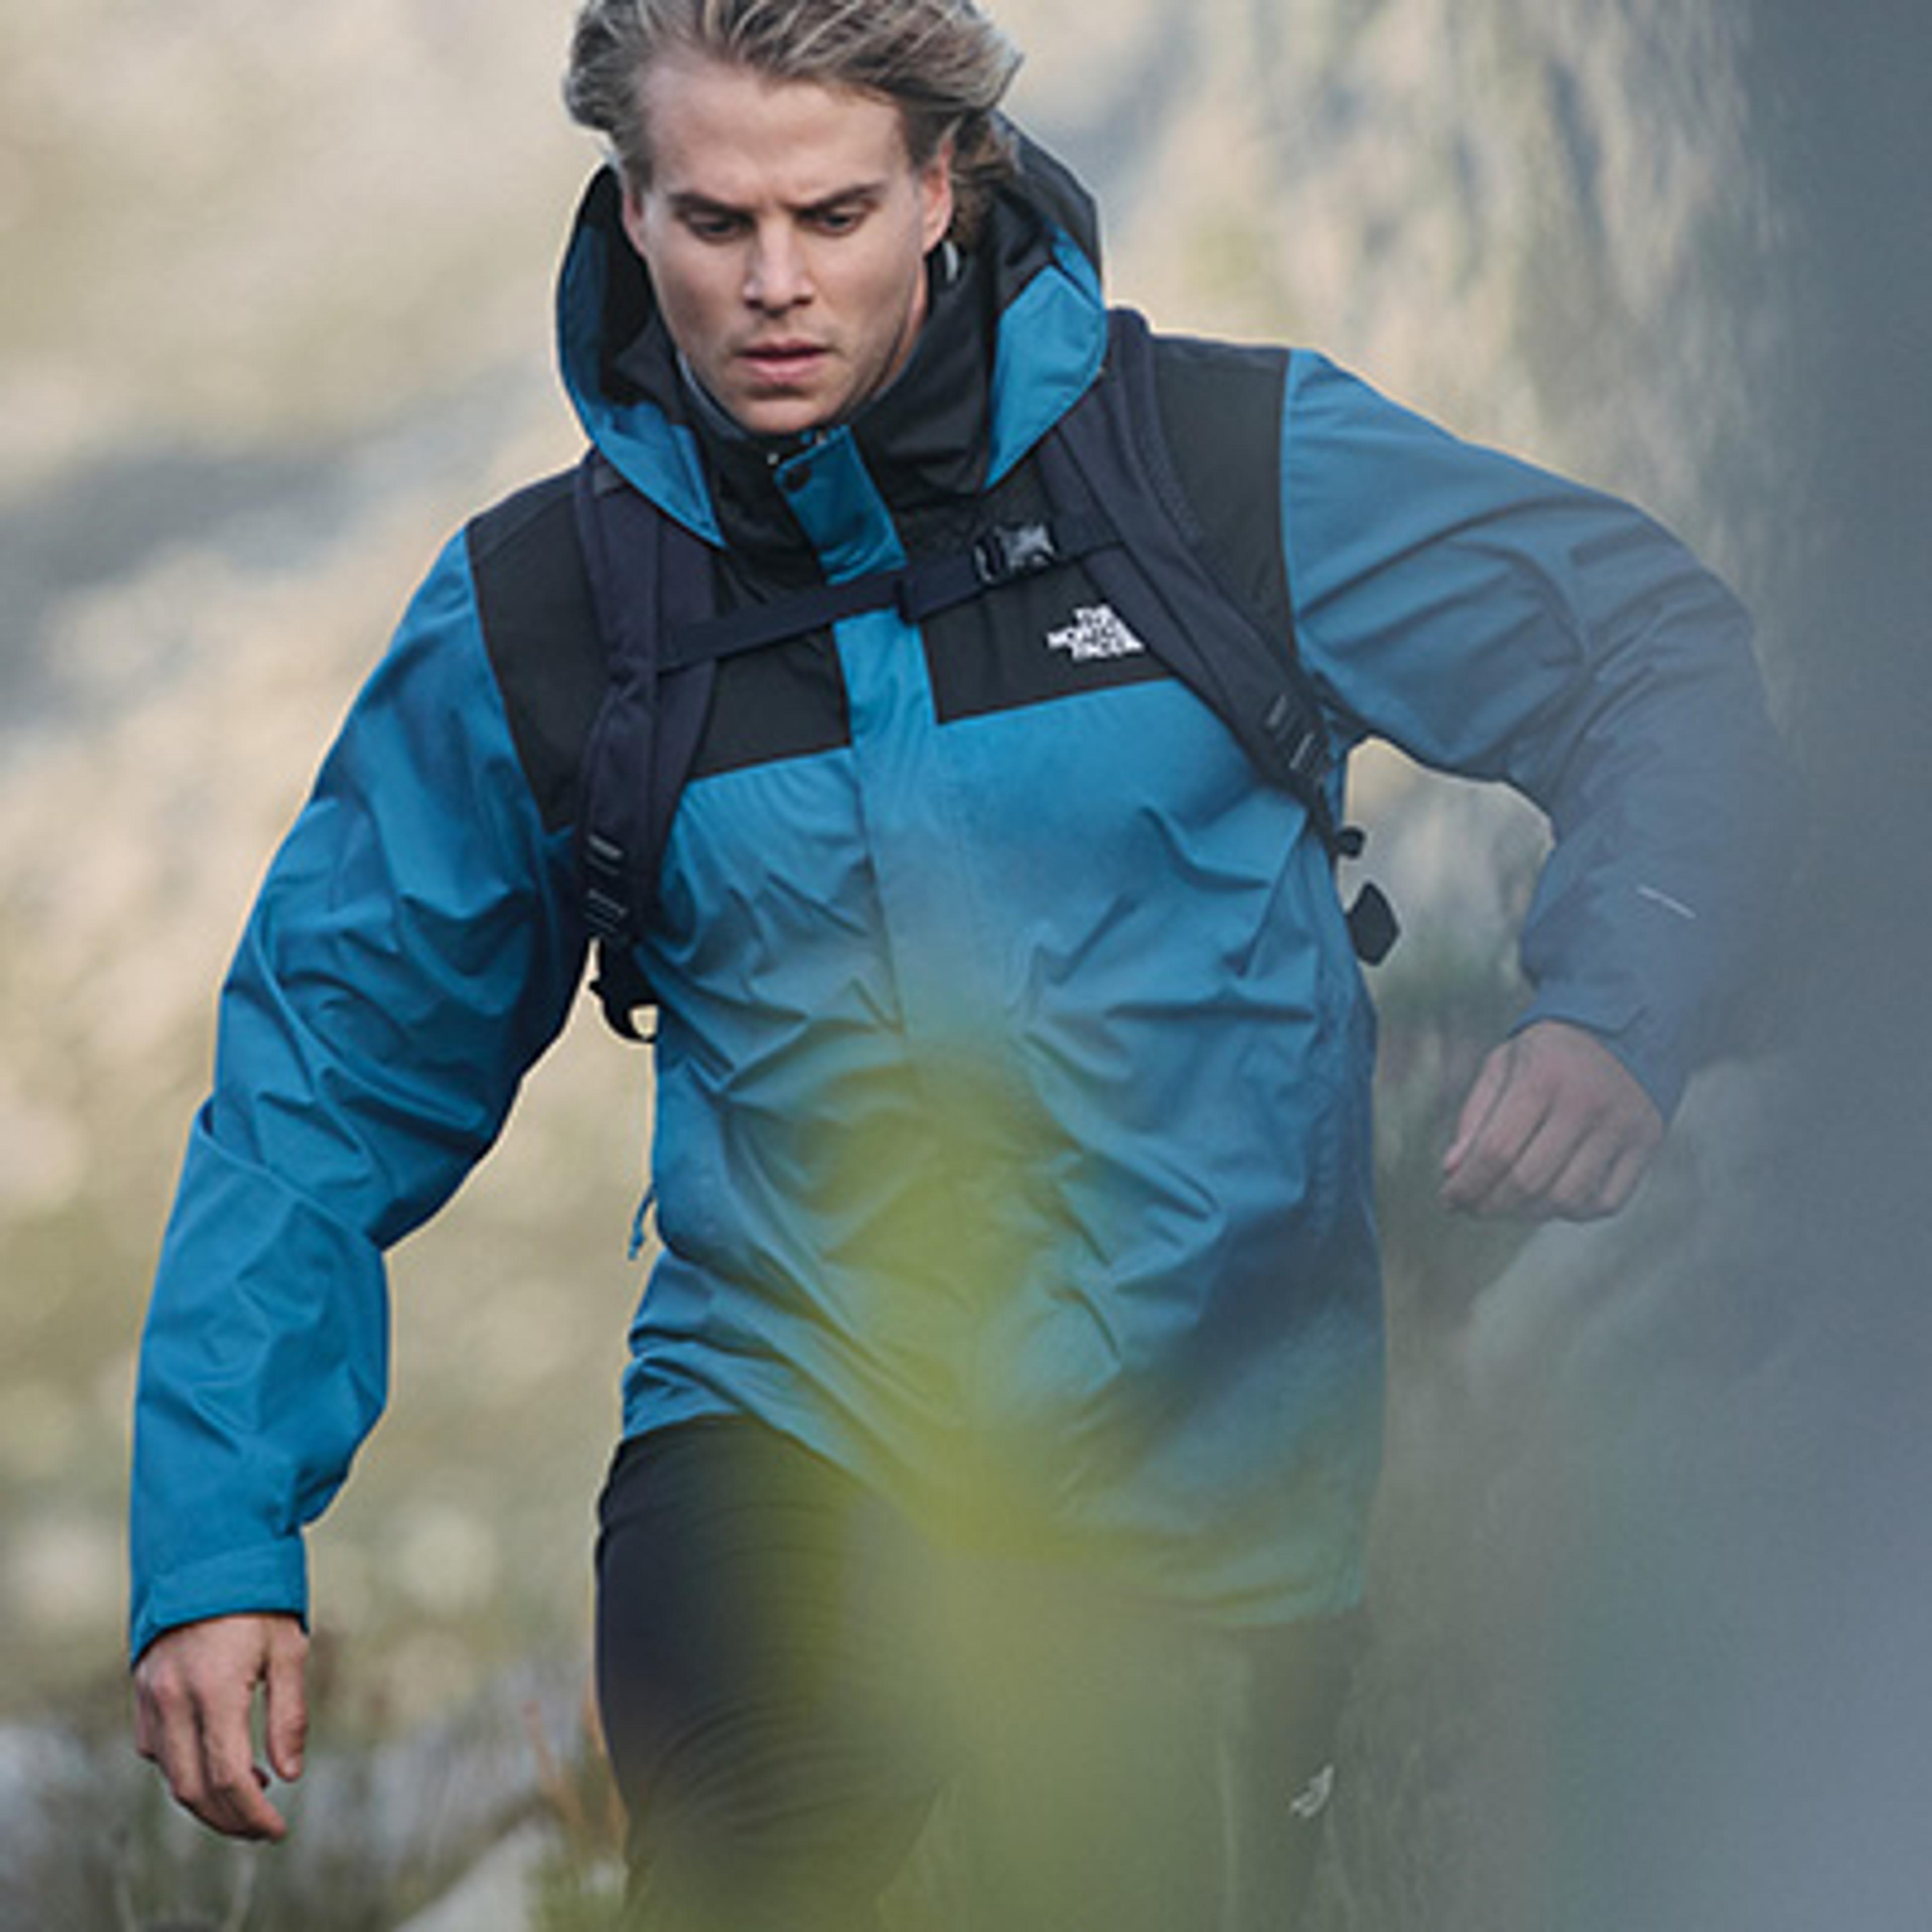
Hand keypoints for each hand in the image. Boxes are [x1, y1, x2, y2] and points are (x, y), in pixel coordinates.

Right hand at [133, 1612, 308, 1840]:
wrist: (207, 1550)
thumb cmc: (258, 1595)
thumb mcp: (289, 1648)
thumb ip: (288, 1715)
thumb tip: (290, 1774)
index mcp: (216, 1690)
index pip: (230, 1778)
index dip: (253, 1816)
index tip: (277, 1831)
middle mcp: (174, 1699)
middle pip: (193, 1789)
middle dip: (229, 1819)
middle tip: (263, 1827)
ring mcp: (151, 1696)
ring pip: (170, 1774)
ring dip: (205, 1798)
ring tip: (251, 1794)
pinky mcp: (142, 1690)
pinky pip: (156, 1748)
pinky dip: (183, 1768)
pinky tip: (217, 1760)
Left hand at [1440, 1020, 1663, 1221]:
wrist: (1624, 1026)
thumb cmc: (1549, 1054)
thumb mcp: (1503, 1066)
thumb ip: (1475, 1118)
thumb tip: (1451, 1172)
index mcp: (1542, 1077)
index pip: (1496, 1151)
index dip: (1467, 1185)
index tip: (1448, 1200)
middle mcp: (1586, 1103)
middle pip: (1529, 1181)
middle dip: (1491, 1204)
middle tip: (1473, 1207)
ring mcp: (1621, 1125)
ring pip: (1567, 1199)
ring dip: (1529, 1213)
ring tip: (1509, 1204)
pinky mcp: (1647, 1143)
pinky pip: (1607, 1202)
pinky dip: (1574, 1211)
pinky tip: (1553, 1198)